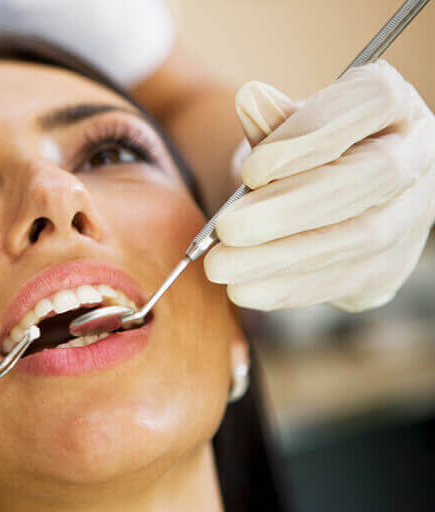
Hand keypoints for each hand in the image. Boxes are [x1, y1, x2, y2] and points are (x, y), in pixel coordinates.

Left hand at [205, 60, 434, 310]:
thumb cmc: (301, 152)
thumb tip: (250, 97)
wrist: (323, 200)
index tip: (252, 171)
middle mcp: (418, 154)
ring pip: (361, 236)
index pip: (372, 103)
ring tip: (221, 264)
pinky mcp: (392, 265)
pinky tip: (244, 289)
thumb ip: (271, 120)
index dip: (312, 136)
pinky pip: (346, 280)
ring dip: (283, 256)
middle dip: (293, 208)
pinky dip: (289, 287)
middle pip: (373, 177)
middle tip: (227, 228)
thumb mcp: (285, 129)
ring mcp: (413, 214)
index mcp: (394, 105)